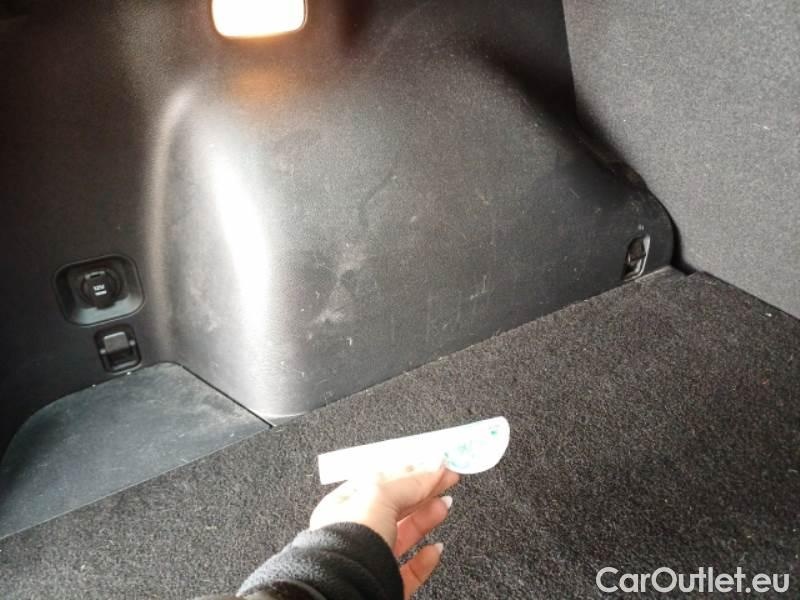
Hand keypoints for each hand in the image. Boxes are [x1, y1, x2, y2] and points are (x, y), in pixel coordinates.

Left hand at [309, 465, 459, 598]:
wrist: (346, 592)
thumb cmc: (349, 542)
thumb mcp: (379, 497)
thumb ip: (408, 482)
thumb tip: (434, 468)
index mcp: (344, 506)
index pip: (381, 481)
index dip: (410, 470)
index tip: (436, 464)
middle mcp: (354, 532)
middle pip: (395, 506)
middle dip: (422, 491)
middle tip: (447, 480)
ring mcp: (370, 560)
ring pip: (404, 535)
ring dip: (427, 518)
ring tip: (445, 505)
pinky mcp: (385, 584)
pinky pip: (409, 570)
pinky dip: (426, 559)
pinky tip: (436, 549)